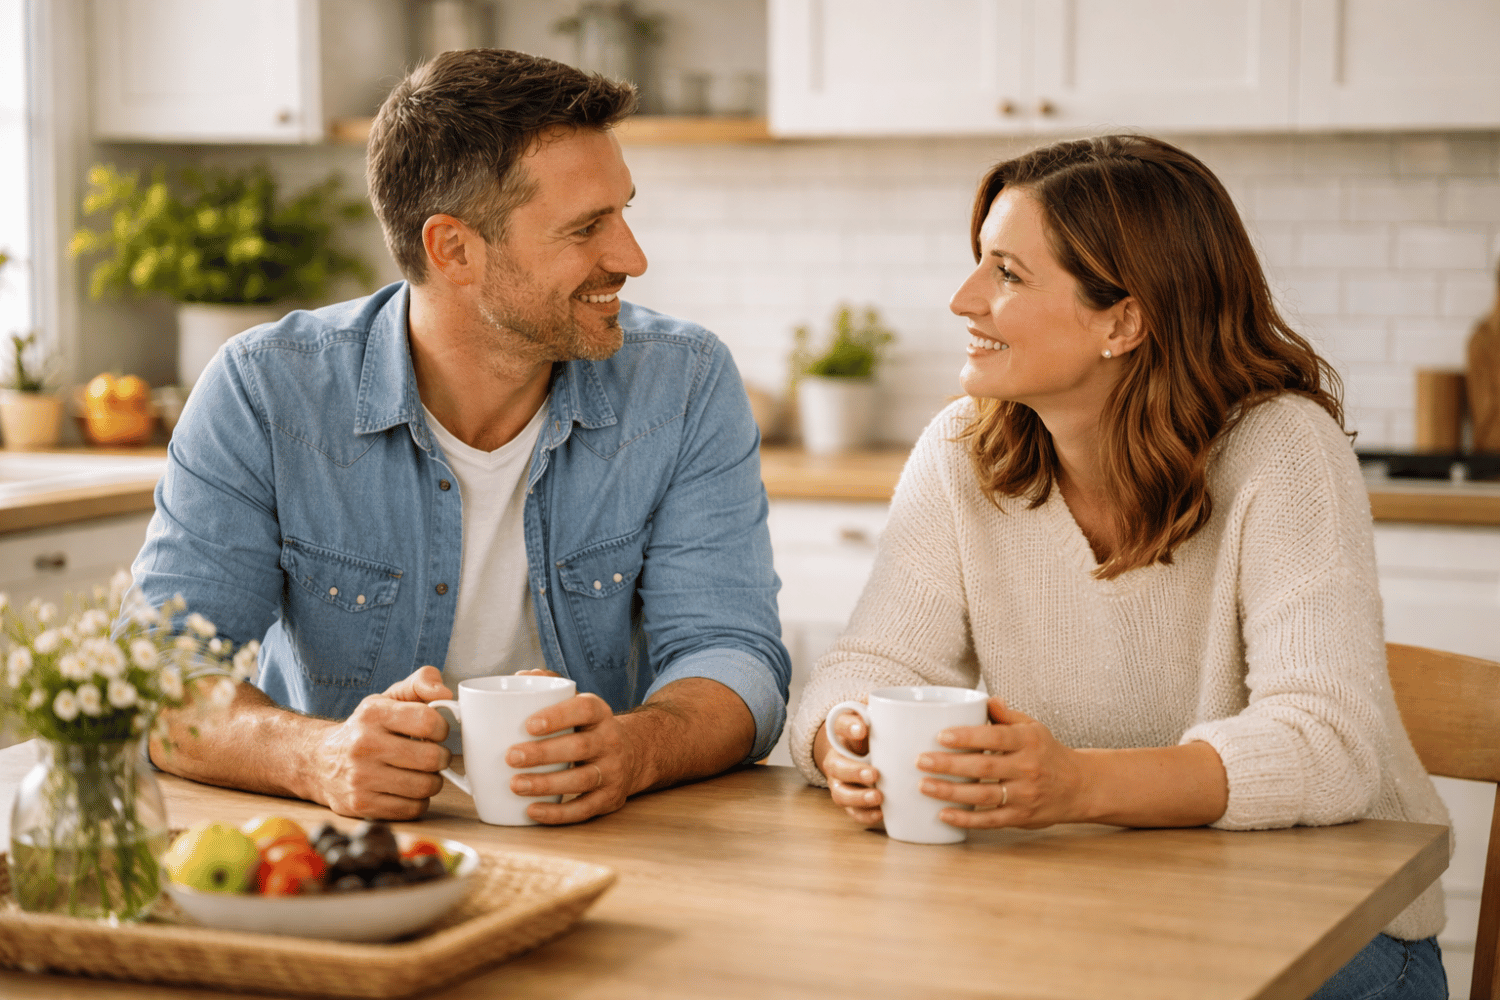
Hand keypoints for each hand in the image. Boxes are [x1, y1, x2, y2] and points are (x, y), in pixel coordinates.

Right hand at [307, 665, 453, 820]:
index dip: (442, 728)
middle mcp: (364, 745)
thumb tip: (446, 693)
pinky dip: (418, 801)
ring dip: (432, 781)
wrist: (319, 762)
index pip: (428, 721)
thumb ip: (420, 683)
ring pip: (424, 786)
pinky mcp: (362, 805)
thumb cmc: (364, 729)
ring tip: (421, 773)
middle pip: (431, 758)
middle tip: (433, 756)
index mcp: (373, 714)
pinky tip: (408, 789)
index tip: (436, 732)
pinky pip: (412, 809)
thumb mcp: (388, 698)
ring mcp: (360, 778)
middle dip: (440, 758)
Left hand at [503, 692, 636, 823]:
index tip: (528, 725)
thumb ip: (550, 686)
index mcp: (599, 713)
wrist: (631, 755)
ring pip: (582, 779)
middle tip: (510, 756)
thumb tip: (521, 676)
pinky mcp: (610, 798)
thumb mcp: (577, 703)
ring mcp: (613, 771)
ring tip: (515, 784)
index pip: (584, 709)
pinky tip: (532, 811)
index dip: (557, 716)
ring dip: (546, 784)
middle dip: (542, 753)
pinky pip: (584, 809)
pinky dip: (557, 813)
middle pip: (579, 747)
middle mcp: (610, 740)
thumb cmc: (588, 728)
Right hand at [813, 700, 883, 828]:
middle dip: (854, 771)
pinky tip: (881, 813)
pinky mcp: (849, 799)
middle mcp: (836, 758)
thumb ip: (884, 712)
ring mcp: (840, 782)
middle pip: (837, 765)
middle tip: (874, 773)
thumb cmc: (872, 734)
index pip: (840, 724)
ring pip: (840, 793)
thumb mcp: (875, 718)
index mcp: (842, 733)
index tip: (862, 729)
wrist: (857, 752)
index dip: (849, 727)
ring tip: (878, 797)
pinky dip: (864, 814)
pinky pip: (851, 812)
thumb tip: (902, 707)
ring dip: (858, 797)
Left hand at [916, 697, 1086, 829]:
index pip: (995, 737)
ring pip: (983, 795)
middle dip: (949, 765)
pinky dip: (966, 819)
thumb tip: (985, 699)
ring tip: (923, 785)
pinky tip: (943, 815)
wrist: (1079, 786)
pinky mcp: (1021, 817)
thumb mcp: (1033, 728)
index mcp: (1028, 741)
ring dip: (951, 792)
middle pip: (984, 767)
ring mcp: (1025, 795)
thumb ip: (1006, 716)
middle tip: (921, 761)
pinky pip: (990, 820)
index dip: (967, 737)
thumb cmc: (1047, 753)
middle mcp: (1028, 768)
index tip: (940, 736)